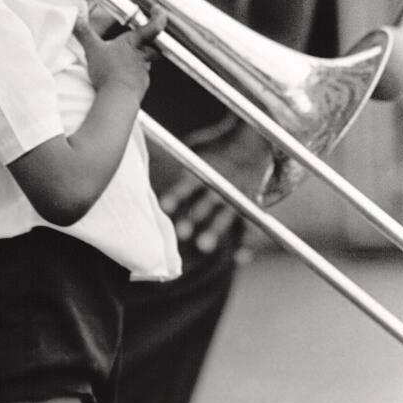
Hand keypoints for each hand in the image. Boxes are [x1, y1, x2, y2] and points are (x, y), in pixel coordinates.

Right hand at [73, 7, 166, 97]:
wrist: (119, 96)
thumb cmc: (109, 72)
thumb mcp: (93, 49)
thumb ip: (84, 33)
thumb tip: (75, 19)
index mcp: (132, 43)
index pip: (152, 27)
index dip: (159, 17)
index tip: (158, 10)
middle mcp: (141, 56)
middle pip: (153, 47)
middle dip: (150, 43)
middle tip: (144, 41)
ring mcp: (142, 72)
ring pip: (146, 63)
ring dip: (139, 61)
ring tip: (125, 63)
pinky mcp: (141, 86)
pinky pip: (139, 79)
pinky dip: (133, 77)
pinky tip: (122, 80)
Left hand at [158, 122, 273, 255]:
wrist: (256, 143)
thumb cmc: (218, 149)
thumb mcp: (198, 146)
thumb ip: (178, 154)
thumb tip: (145, 147)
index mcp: (207, 170)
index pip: (189, 182)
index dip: (177, 194)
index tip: (164, 207)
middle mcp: (221, 185)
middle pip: (207, 202)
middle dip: (195, 216)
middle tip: (181, 233)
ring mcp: (238, 198)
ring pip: (227, 216)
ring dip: (215, 231)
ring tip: (203, 246)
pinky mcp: (252, 209)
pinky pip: (250, 228)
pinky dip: (246, 244)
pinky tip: (239, 258)